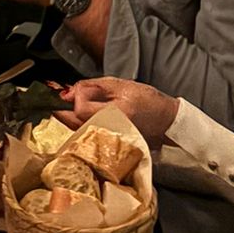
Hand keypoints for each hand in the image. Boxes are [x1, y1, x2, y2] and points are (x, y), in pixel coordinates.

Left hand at [58, 76, 179, 142]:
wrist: (166, 121)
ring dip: (73, 117)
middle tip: (70, 99)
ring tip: (83, 106)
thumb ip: (91, 86)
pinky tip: (87, 117)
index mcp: (116, 113)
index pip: (80, 109)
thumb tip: (67, 93)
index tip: (75, 91)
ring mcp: (110, 143)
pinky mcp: (109, 147)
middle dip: (68, 109)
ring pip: (78, 131)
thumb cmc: (147, 100)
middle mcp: (111, 131)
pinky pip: (87, 137)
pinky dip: (82, 125)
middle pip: (74, 123)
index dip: (74, 98)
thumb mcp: (119, 84)